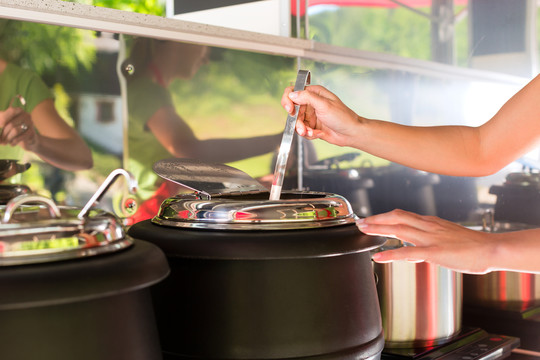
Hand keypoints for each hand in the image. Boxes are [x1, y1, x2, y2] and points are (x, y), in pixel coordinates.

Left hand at [0, 106, 37, 150]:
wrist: (28, 140)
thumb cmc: (14, 130)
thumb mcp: (5, 123)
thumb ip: (1, 120)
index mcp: (19, 111)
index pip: (11, 111)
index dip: (4, 119)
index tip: (0, 126)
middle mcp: (26, 116)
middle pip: (11, 124)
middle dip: (4, 133)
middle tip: (1, 140)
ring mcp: (31, 124)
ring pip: (15, 131)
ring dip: (8, 138)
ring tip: (5, 142)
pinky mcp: (32, 133)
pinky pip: (19, 138)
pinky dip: (13, 142)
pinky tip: (12, 143)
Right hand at [281, 85, 361, 146]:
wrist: (351, 133)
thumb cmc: (343, 117)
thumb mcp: (324, 105)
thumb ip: (307, 98)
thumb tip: (292, 94)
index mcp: (314, 93)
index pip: (294, 91)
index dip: (288, 99)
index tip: (289, 109)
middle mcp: (311, 103)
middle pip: (293, 110)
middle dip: (297, 121)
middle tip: (302, 128)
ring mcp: (311, 115)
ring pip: (297, 122)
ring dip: (302, 129)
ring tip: (311, 133)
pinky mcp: (312, 126)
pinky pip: (303, 130)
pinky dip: (308, 134)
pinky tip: (317, 134)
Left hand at [356, 209, 497, 273]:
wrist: (490, 249)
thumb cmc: (471, 245)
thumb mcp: (446, 236)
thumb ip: (429, 239)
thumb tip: (414, 248)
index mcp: (430, 222)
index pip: (402, 215)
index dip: (384, 216)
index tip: (371, 218)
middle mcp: (427, 226)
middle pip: (396, 217)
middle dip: (376, 219)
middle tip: (359, 222)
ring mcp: (429, 238)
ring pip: (398, 229)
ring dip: (378, 229)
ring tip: (363, 230)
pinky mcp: (433, 252)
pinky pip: (407, 252)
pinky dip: (390, 254)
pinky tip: (378, 256)